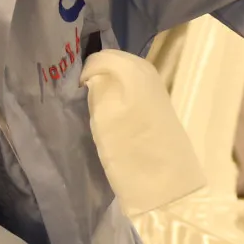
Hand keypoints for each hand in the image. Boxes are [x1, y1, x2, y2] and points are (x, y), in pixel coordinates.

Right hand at [82, 50, 206, 216]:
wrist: (168, 185)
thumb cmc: (131, 151)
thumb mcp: (104, 117)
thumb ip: (97, 87)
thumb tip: (93, 76)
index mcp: (134, 69)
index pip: (99, 58)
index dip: (84, 73)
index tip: (75, 95)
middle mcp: (148, 73)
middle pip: (114, 64)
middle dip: (96, 77)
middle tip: (82, 100)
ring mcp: (156, 90)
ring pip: (123, 78)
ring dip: (107, 89)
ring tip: (94, 110)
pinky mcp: (159, 107)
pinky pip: (133, 91)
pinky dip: (119, 98)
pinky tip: (112, 117)